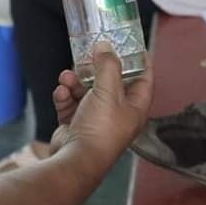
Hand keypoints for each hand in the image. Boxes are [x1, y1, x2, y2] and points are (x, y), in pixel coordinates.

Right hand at [50, 44, 152, 168]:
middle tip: (90, 53)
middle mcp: (117, 114)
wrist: (76, 160)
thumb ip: (107, 66)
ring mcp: (96, 120)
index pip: (143, 79)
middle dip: (98, 69)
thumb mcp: (108, 91)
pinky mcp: (76, 125)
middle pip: (111, 83)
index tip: (133, 44)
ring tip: (67, 76)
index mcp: (134, 108)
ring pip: (86, 92)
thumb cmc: (100, 129)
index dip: (140, 61)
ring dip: (75, 81)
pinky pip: (70, 104)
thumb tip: (105, 46)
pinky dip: (65, 96)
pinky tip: (61, 92)